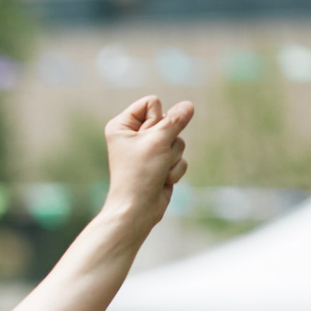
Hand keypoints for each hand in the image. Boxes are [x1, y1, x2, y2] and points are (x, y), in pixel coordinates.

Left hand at [102, 96, 193, 227]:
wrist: (138, 208)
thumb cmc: (140, 173)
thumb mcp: (159, 140)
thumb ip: (176, 120)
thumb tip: (188, 105)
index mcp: (122, 125)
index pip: (152, 102)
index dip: (157, 119)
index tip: (145, 140)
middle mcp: (133, 135)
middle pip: (168, 120)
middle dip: (167, 140)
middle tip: (152, 157)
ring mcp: (148, 149)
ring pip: (177, 139)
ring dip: (172, 156)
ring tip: (157, 169)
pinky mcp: (159, 163)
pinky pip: (179, 156)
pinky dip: (175, 168)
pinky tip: (162, 179)